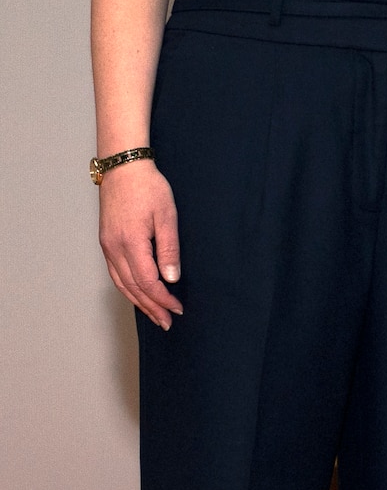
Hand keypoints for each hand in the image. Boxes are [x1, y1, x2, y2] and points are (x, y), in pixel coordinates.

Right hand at [98, 159, 182, 327]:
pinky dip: (127, 288)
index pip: (147, 282)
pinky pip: (115, 273)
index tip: (178, 308)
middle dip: (151, 307)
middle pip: (132, 287)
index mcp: (130, 243)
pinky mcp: (106, 242)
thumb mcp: (166, 216)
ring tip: (154, 315)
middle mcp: (114, 248)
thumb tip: (171, 279)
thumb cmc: (148, 187)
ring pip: (121, 283)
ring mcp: (107, 245)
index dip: (163, 299)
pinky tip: (138, 294)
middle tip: (166, 322)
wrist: (123, 167)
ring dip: (138, 301)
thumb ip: (168, 249)